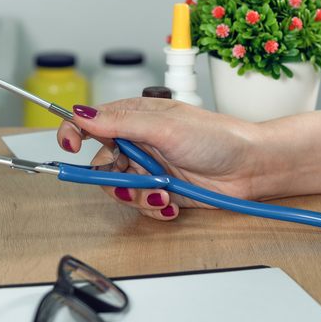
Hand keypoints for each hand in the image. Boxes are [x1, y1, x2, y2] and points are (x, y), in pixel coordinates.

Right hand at [56, 99, 265, 219]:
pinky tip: (170, 201)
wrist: (250, 168)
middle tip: (129, 178)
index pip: (91, 123)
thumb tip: (82, 114)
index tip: (70, 145)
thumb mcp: (164, 125)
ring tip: (160, 191)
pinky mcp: (160, 192)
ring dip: (136, 195)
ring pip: (119, 189)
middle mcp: (139, 142)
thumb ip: (120, 122)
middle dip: (112, 176)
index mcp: (135, 117)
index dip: (74, 133)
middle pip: (100, 164)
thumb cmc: (218, 137)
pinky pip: (140, 205)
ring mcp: (149, 168)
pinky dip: (152, 207)